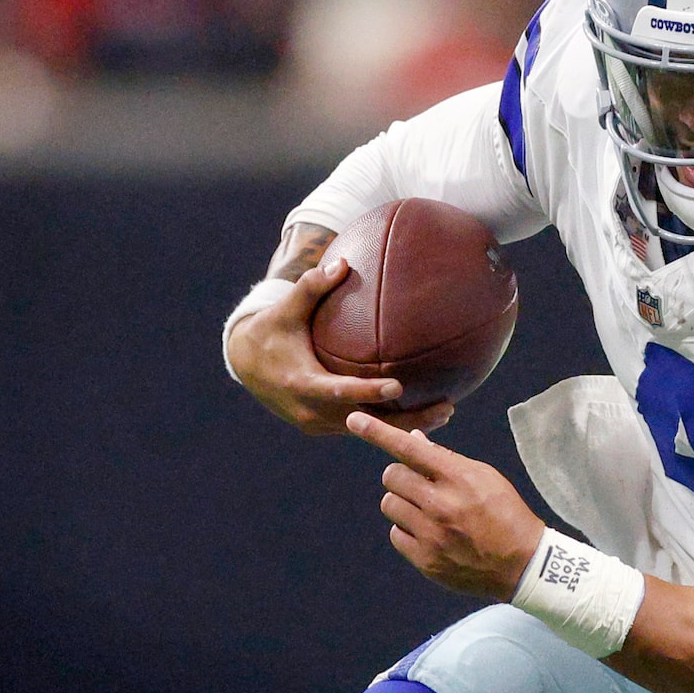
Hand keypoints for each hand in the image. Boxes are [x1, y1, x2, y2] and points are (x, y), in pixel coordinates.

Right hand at [227, 258, 455, 435]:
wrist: (246, 364)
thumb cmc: (272, 330)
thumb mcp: (286, 309)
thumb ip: (311, 286)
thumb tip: (343, 262)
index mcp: (301, 384)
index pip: (340, 392)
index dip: (368, 392)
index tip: (398, 386)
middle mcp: (311, 412)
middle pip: (367, 422)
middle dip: (408, 420)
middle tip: (447, 407)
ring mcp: (320, 425)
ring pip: (369, 430)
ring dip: (408, 426)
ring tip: (446, 411)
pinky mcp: (327, 427)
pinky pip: (363, 428)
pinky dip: (392, 425)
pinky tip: (425, 414)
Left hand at [349, 411, 543, 598]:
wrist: (523, 564)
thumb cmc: (506, 514)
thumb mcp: (486, 478)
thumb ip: (447, 460)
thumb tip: (414, 440)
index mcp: (459, 479)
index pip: (410, 449)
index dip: (378, 432)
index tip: (354, 419)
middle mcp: (441, 505)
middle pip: (391, 476)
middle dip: (402, 477)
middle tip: (421, 486)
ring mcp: (432, 534)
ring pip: (390, 504)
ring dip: (403, 503)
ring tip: (427, 512)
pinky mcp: (426, 560)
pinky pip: (396, 534)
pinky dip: (407, 531)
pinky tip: (430, 534)